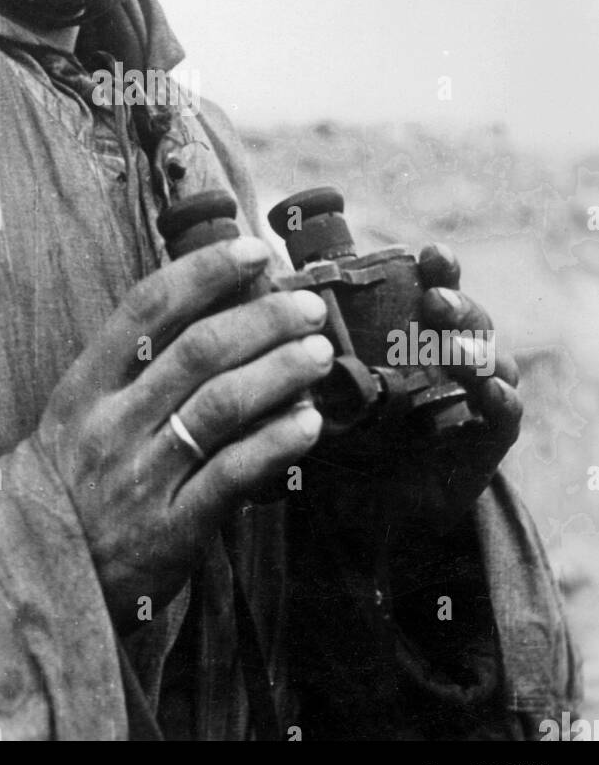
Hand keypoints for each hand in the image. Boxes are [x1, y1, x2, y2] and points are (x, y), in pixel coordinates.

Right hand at [35, 237, 332, 629]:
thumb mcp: (79, 415)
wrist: (33, 578)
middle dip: (261, 318)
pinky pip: (233, 475)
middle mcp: (111, 424)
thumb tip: (216, 310)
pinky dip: (276, 443)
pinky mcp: (170, 529)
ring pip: (220, 405)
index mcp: (85, 386)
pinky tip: (310, 423)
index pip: (145, 307)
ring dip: (279, 371)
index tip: (252, 250)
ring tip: (318, 352)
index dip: (203, 271)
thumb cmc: (69, 484)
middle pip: (196, 350)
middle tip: (306, 305)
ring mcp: (139, 476)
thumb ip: (132, 370)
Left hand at [299, 243, 521, 543]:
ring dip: (474, 348)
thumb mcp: (314, 389)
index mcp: (411, 330)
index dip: (439, 268)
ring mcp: (472, 393)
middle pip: (466, 315)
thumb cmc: (339, 433)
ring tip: (453, 348)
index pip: (433, 286)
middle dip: (456, 301)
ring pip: (490, 356)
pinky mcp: (488, 437)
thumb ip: (299, 351)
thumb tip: (260, 303)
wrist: (363, 510)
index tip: (431, 254)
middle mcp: (447, 353)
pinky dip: (501, 399)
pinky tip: (490, 391)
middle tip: (435, 300)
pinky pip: (505, 413)